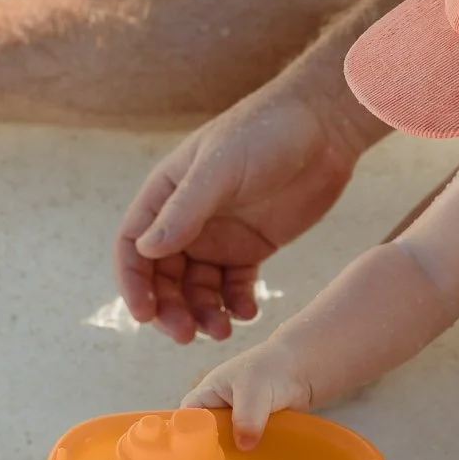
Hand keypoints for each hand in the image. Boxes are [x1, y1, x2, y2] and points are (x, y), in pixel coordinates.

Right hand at [115, 79, 374, 343]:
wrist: (325, 125)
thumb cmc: (266, 131)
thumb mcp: (221, 168)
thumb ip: (184, 210)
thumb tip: (145, 250)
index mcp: (167, 194)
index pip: (134, 246)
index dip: (133, 283)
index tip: (144, 315)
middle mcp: (187, 219)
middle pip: (163, 277)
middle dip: (170, 308)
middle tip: (187, 334)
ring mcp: (220, 236)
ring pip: (198, 288)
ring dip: (204, 313)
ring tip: (223, 329)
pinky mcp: (253, 247)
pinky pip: (234, 286)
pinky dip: (236, 304)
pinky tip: (249, 312)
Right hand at [181, 338, 311, 447]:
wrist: (303, 369)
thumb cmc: (271, 368)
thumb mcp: (254, 389)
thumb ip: (246, 416)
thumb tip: (244, 445)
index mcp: (206, 398)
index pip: (185, 422)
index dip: (186, 439)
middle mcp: (218, 415)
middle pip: (205, 441)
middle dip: (212, 456)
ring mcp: (237, 427)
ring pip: (228, 451)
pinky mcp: (255, 437)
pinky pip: (249, 454)